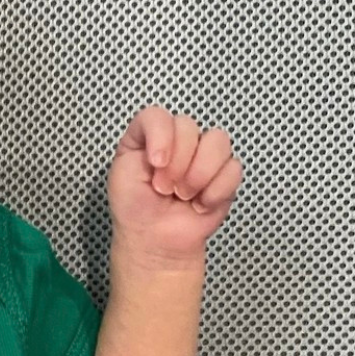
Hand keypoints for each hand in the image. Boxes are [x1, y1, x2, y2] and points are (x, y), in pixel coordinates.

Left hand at [106, 105, 242, 266]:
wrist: (154, 240)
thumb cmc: (135, 207)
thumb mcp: (122, 169)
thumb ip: (139, 140)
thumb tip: (170, 142)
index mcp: (152, 135)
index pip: (159, 115)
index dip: (160, 138)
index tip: (155, 164)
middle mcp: (179, 140)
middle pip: (189, 127)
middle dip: (176, 164)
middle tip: (164, 188)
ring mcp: (204, 156)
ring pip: (218, 141)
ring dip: (198, 175)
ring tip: (183, 195)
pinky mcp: (225, 175)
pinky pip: (233, 169)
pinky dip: (215, 191)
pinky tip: (200, 204)